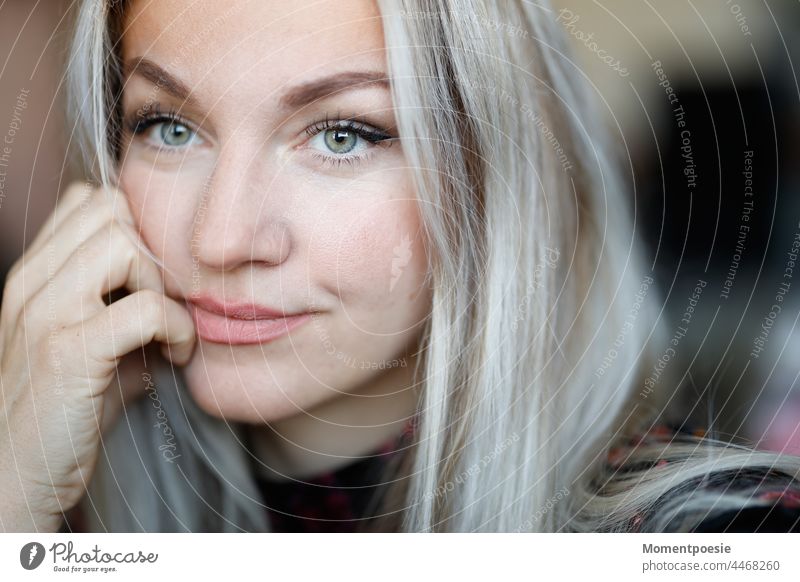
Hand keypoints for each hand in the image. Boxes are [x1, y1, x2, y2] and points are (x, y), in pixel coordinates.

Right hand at [0, 181, 195, 531]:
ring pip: (127, 245)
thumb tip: (185, 291)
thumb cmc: (63, 412)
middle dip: (155, 250)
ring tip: (170, 328)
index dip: (139, 228)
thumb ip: (126, 307)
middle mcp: (32, 282)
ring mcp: (45, 313)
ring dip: (164, 285)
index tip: (156, 278)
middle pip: (112, 208)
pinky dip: (177, 328)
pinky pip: (146, 308)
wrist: (16, 475)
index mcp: (35, 274)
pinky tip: (175, 356)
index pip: (91, 199)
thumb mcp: (91, 345)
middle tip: (168, 300)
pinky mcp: (68, 351)